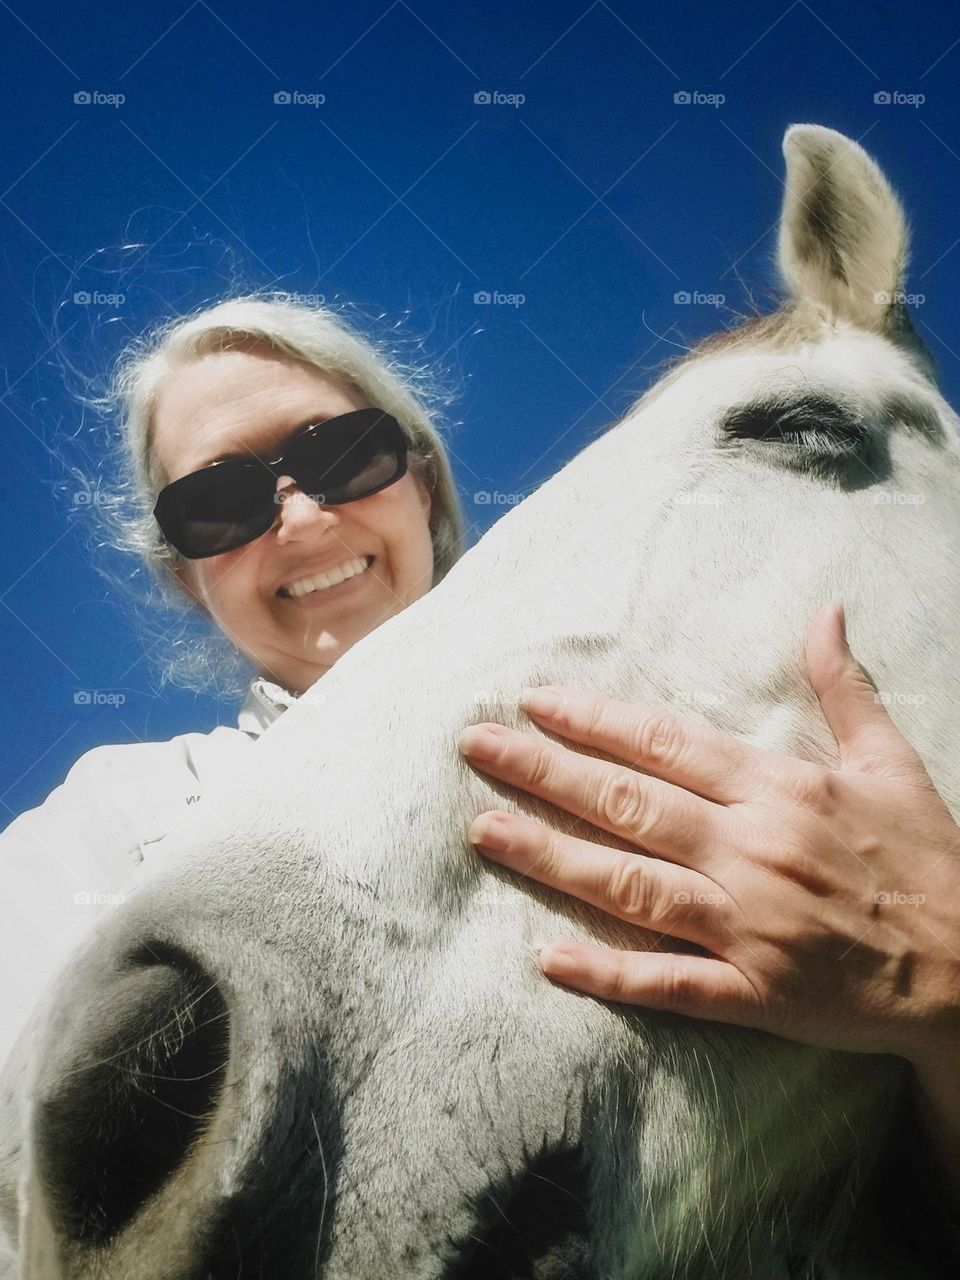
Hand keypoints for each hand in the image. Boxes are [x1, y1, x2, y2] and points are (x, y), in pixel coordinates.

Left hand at [457, 602, 959, 1067]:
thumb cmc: (926, 860)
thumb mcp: (892, 763)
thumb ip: (844, 688)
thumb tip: (825, 611)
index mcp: (780, 789)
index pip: (666, 745)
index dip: (594, 721)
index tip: (534, 702)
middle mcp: (752, 851)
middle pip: (628, 803)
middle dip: (545, 772)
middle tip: (476, 746)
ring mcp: (748, 926)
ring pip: (630, 886)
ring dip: (552, 858)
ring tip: (484, 830)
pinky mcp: (753, 993)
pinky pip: (668, 984)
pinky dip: (607, 973)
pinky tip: (546, 959)